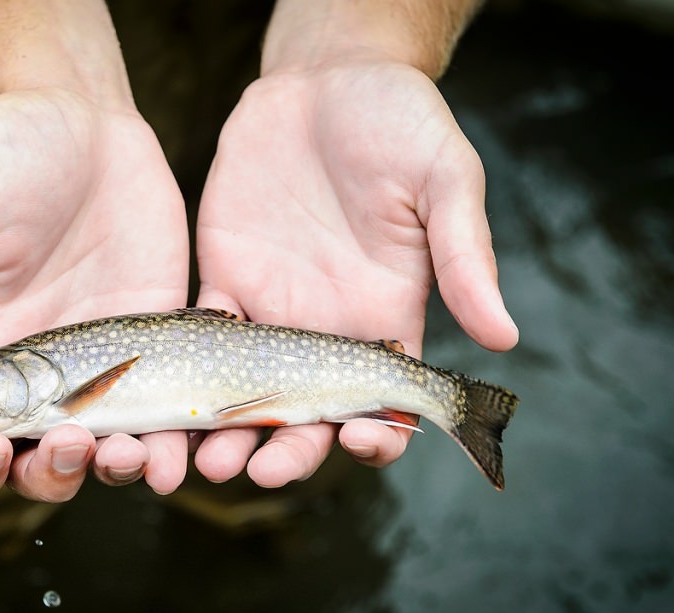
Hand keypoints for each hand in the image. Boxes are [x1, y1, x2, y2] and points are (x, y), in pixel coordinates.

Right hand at [0, 89, 189, 500]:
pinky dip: (177, 436)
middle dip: (55, 474)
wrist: (81, 117)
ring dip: (121, 470)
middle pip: (42, 463)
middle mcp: (43, 374)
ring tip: (135, 454)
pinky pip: (169, 404)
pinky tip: (185, 440)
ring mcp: (104, 360)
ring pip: (110, 448)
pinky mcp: (157, 337)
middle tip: (74, 441)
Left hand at [192, 60, 518, 486]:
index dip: (375, 436)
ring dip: (226, 433)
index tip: (358, 444)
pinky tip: (168, 401)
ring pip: (244, 394)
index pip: (381, 402)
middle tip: (259, 471)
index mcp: (385, 318)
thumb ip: (467, 257)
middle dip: (285, 452)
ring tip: (202, 460)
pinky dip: (185, 375)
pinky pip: (200, 338)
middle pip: (304, 416)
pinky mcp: (222, 280)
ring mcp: (269, 310)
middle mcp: (324, 329)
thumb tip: (505, 337)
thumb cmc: (399, 122)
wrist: (328, 79)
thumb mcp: (445, 182)